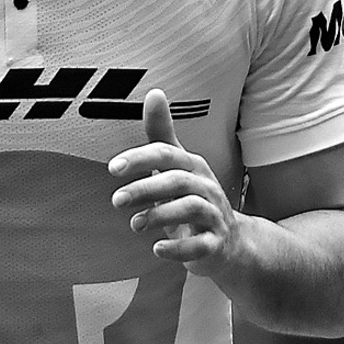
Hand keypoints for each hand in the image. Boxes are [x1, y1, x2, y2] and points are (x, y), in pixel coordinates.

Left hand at [109, 89, 237, 278]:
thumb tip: (155, 93)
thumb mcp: (177, 166)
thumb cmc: (194, 199)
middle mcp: (205, 187)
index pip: (166, 155)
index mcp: (192, 166)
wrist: (230, 242)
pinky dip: (178, 247)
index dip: (139, 159)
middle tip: (116, 199)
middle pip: (177, 181)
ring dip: (159, 215)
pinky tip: (157, 249)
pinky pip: (201, 245)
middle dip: (145, 189)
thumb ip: (161, 134)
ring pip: (191, 209)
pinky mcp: (215, 243)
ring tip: (135, 224)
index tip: (113, 168)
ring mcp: (214, 216)